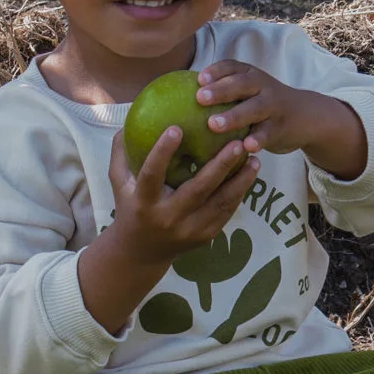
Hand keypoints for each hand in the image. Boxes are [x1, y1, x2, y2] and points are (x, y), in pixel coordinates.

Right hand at [107, 125, 259, 265]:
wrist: (141, 254)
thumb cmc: (131, 208)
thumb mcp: (119, 183)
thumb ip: (121, 153)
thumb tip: (128, 120)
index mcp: (144, 203)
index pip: (152, 175)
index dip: (162, 152)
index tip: (176, 127)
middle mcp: (168, 218)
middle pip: (198, 190)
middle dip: (220, 166)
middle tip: (237, 143)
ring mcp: (189, 230)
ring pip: (220, 203)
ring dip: (240, 180)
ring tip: (254, 159)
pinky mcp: (205, 236)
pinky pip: (226, 212)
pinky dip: (239, 192)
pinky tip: (249, 174)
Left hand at [197, 61, 367, 178]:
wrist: (305, 116)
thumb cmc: (262, 104)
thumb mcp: (247, 92)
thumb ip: (221, 92)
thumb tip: (177, 100)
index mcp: (250, 75)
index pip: (232, 67)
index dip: (216, 72)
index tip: (198, 79)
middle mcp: (262, 86)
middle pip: (242, 84)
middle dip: (221, 89)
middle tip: (199, 98)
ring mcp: (273, 106)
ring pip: (254, 108)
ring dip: (234, 116)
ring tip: (213, 124)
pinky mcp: (281, 127)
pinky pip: (268, 133)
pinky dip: (257, 139)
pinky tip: (245, 148)